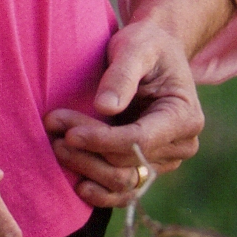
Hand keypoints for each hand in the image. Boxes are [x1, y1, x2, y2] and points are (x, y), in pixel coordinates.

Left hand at [44, 19, 204, 207]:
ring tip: (56, 146)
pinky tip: (78, 185)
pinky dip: (103, 192)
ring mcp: (165, 160)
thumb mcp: (136, 46)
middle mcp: (180, 145)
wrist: (154, 52)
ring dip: (88, 168)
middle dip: (88, 149)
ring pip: (125, 180)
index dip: (102, 140)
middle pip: (128, 161)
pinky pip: (127, 190)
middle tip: (52, 130)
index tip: (69, 132)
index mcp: (185, 116)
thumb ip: (122, 74)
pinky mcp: (149, 167)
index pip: (140, 140)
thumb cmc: (145, 44)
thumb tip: (105, 108)